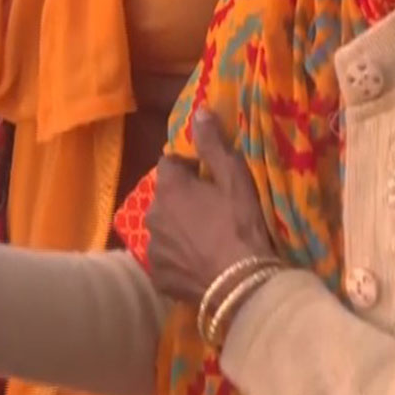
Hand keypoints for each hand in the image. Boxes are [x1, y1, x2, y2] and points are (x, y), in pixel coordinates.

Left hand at [146, 110, 275, 304]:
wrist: (241, 284)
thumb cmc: (240, 224)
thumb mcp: (234, 177)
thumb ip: (212, 143)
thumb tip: (198, 110)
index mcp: (169, 188)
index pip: (170, 164)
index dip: (190, 168)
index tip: (209, 178)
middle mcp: (153, 215)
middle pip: (165, 197)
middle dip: (182, 199)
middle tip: (211, 211)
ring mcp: (153, 248)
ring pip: (163, 229)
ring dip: (178, 229)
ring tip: (206, 240)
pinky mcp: (158, 277)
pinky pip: (166, 260)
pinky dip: (178, 259)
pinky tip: (199, 264)